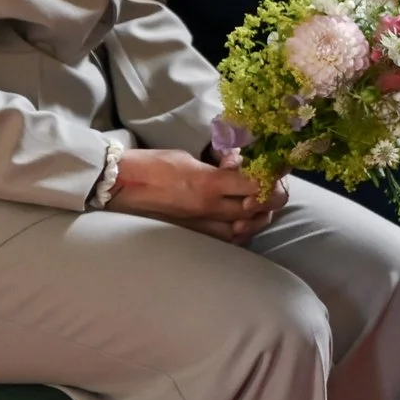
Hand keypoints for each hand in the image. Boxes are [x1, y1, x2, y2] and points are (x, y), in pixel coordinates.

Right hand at [111, 147, 288, 243]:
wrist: (119, 187)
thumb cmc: (153, 165)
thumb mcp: (190, 158)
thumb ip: (219, 167)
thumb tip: (240, 166)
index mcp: (210, 183)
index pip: (258, 184)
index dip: (275, 176)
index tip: (280, 166)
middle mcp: (210, 209)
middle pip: (260, 210)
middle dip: (273, 196)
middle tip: (272, 183)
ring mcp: (202, 227)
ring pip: (247, 229)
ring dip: (258, 216)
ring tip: (257, 202)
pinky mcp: (193, 237)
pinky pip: (228, 241)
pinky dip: (240, 231)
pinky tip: (238, 220)